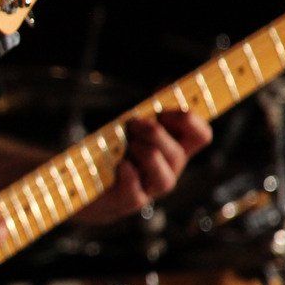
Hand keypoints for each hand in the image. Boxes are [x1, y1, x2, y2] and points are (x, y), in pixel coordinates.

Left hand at [78, 110, 211, 224]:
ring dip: (145, 154)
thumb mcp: (132, 124)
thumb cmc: (111, 150)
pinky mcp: (129, 202)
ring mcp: (150, 188)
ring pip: (165, 178)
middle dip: (155, 133)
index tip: (163, 111)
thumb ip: (150, 107)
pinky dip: (128, 175)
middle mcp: (167, 169)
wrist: (83, 183)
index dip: (190, 121)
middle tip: (133, 123)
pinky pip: (137, 193)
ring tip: (126, 146)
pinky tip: (119, 165)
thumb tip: (167, 82)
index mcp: (173, 148)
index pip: (201, 136)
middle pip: (179, 153)